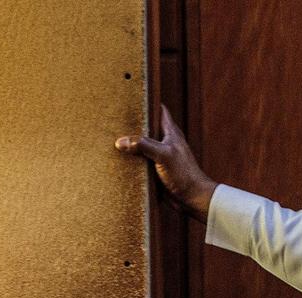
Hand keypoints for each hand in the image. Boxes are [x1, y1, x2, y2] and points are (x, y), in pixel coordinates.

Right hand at [116, 104, 218, 221]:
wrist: (191, 198)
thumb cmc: (184, 174)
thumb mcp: (164, 155)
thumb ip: (144, 145)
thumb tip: (121, 141)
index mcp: (170, 133)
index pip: (159, 110)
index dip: (148, 102)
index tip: (133, 96)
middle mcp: (164, 143)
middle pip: (146, 128)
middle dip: (132, 124)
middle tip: (114, 118)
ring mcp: (159, 157)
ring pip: (141, 147)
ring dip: (129, 145)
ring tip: (110, 139)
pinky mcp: (154, 172)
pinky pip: (139, 163)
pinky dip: (129, 162)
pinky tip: (117, 162)